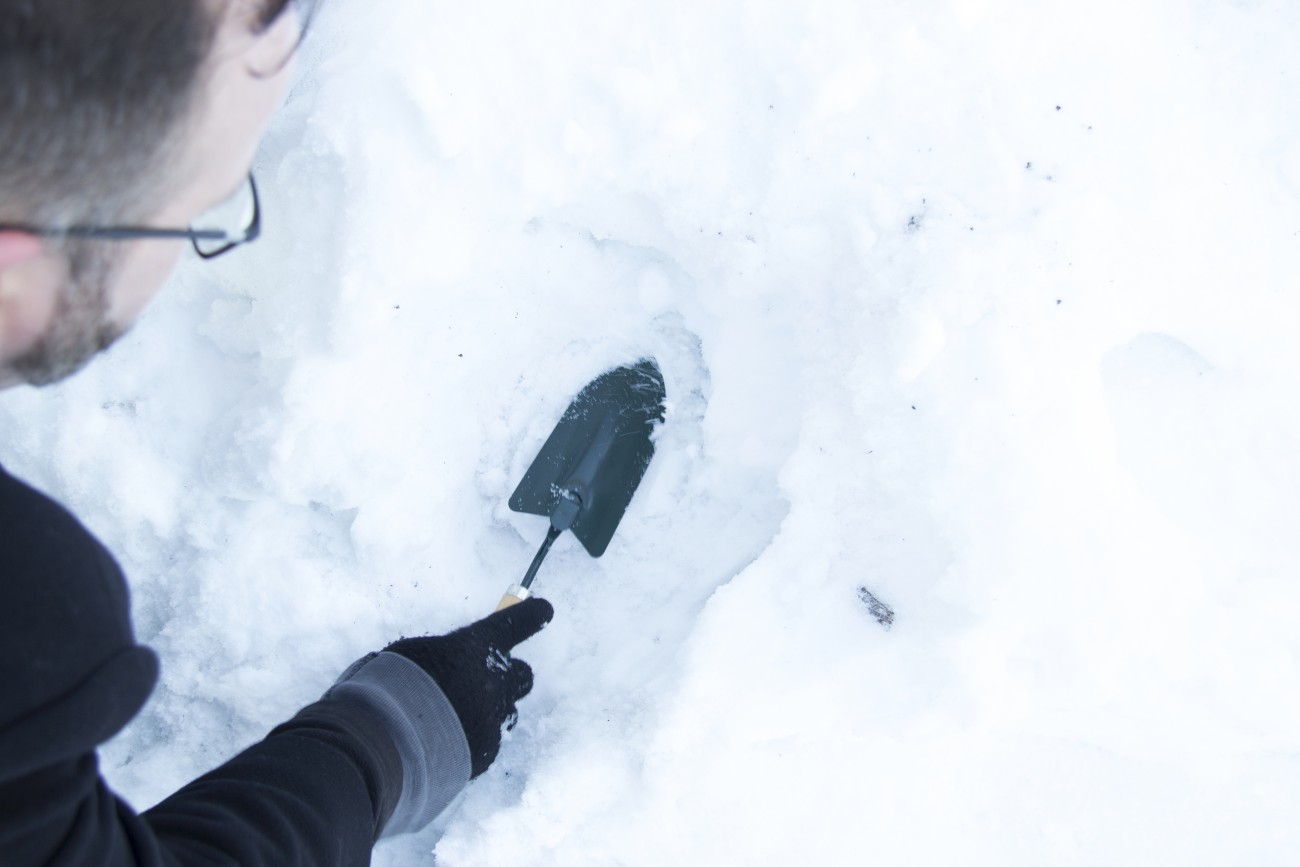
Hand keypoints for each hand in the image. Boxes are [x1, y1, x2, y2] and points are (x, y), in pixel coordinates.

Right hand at [384, 597, 553, 777]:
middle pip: (522, 674)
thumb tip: (445, 665)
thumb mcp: (407, 656)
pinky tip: (443, 745)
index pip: (515, 622)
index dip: (531, 614)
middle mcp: (493, 681)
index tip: (544, 609)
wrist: (383, 747)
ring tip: (454, 718)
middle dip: (507, 676)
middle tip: (487, 680)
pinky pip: (487, 742)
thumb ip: (438, 656)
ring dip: (489, 710)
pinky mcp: (486, 752)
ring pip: (506, 711)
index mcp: (473, 647)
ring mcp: (492, 719)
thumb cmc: (385, 691)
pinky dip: (471, 740)